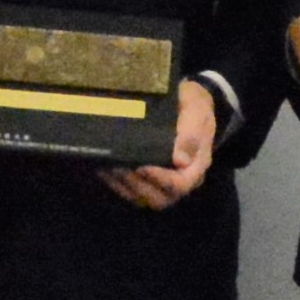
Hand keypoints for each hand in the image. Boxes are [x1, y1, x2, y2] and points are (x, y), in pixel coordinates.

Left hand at [102, 79, 221, 211]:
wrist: (184, 101)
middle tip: (119, 166)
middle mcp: (180, 180)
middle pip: (159, 199)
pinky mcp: (145, 179)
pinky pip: (129, 191)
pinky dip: (115, 183)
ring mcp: (162, 182)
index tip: (141, 166)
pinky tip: (103, 168)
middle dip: (136, 185)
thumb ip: (191, 132)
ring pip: (141, 198)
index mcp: (196, 166)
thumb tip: (181, 161)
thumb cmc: (192, 104)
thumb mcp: (196, 109)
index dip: (159, 179)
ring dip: (123, 185)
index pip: (179, 185)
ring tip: (109, 166)